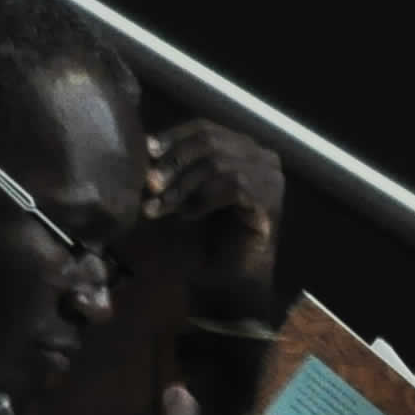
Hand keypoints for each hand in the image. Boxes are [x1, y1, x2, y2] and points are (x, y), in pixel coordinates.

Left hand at [144, 119, 284, 305]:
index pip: (204, 129)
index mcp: (243, 149)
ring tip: (161, 207)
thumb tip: (144, 142)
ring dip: (182, 185)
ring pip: (217, 163)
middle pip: (210, 141)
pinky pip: (231, 186)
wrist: (223, 285)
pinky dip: (203, 200)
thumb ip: (169, 168)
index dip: (173, 137)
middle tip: (149, 184)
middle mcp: (262, 158)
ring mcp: (271, 179)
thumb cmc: (200, 240)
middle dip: (174, 161)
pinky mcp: (270, 202)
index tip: (147, 150)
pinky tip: (188, 217)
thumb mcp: (179, 195)